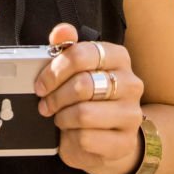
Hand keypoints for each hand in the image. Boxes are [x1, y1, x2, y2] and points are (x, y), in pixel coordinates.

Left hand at [34, 23, 143, 173]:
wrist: (112, 134)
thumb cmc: (91, 96)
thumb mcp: (77, 69)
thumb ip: (67, 47)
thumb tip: (61, 31)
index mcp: (118, 57)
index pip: (82, 54)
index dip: (55, 70)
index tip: (41, 83)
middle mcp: (130, 83)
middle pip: (82, 85)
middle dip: (55, 96)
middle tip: (45, 103)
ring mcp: (131, 114)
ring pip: (84, 113)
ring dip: (62, 117)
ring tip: (59, 117)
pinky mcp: (126, 142)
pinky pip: (87, 138)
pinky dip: (71, 137)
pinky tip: (72, 133)